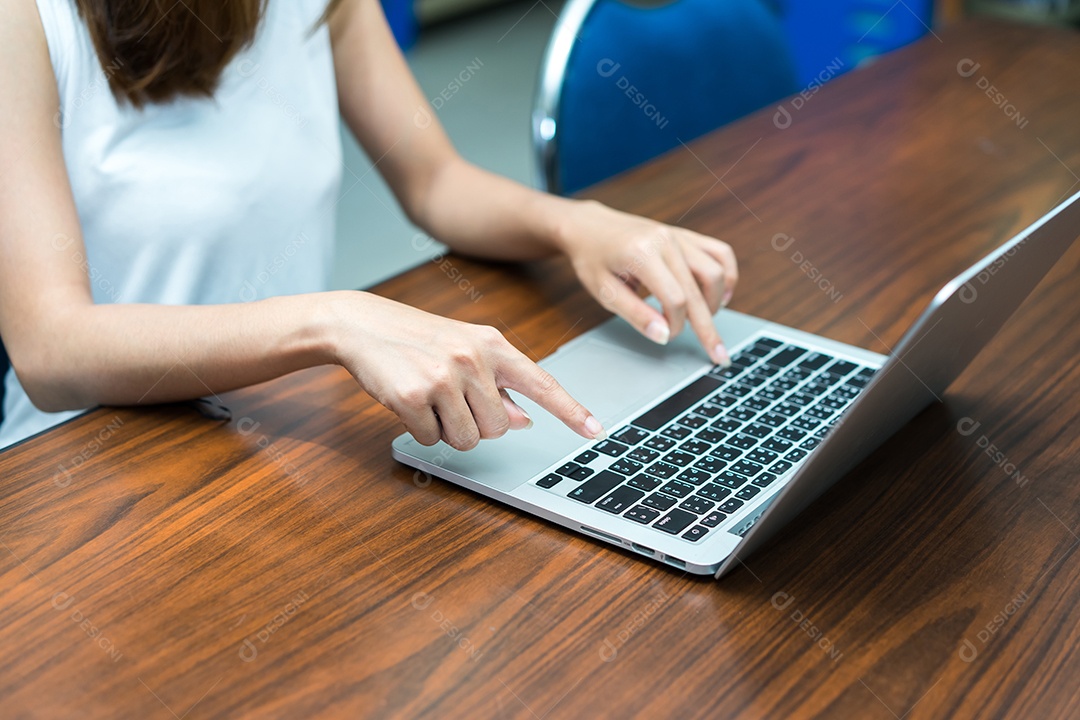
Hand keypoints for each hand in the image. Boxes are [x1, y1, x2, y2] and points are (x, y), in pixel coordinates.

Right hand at [332, 293, 605, 449]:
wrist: (363, 324)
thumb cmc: (419, 339)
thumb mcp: (465, 351)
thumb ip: (498, 384)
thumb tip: (523, 420)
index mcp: (493, 345)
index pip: (542, 383)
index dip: (570, 410)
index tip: (595, 430)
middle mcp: (473, 359)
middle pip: (499, 428)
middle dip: (476, 424)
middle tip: (450, 399)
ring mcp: (443, 378)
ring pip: (467, 439)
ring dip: (448, 430)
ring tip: (429, 398)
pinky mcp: (412, 396)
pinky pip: (432, 439)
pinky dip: (419, 429)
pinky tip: (408, 402)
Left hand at [557, 200, 738, 365]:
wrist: (590, 226)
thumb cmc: (592, 259)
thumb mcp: (604, 291)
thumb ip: (636, 314)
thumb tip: (664, 336)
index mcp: (642, 254)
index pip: (675, 299)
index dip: (676, 325)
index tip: (667, 335)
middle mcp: (665, 241)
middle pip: (699, 290)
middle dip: (708, 327)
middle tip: (719, 356)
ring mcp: (679, 236)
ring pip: (716, 272)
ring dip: (715, 302)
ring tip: (703, 320)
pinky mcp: (686, 235)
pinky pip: (720, 253)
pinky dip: (726, 275)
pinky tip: (721, 294)